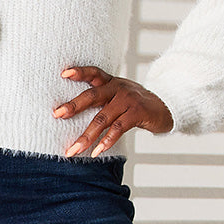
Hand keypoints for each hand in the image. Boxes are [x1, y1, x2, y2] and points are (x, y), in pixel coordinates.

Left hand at [53, 66, 172, 155]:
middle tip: (57, 114)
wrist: (166, 108)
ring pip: (102, 118)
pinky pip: (118, 128)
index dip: (80, 72)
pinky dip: (106, 141)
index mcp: (111, 82)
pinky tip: (96, 152)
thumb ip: (102, 99)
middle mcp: (118, 88)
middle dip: (73, 106)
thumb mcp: (119, 96)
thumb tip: (72, 112)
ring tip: (74, 150)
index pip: (94, 73)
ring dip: (86, 136)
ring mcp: (128, 100)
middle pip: (92, 96)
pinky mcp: (137, 113)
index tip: (63, 74)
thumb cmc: (135, 104)